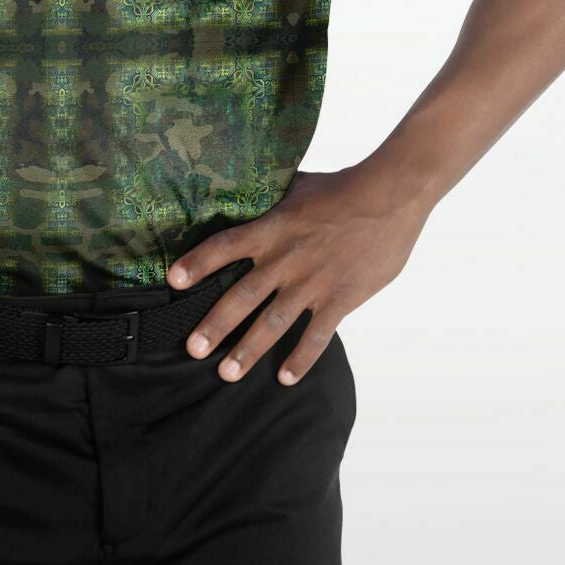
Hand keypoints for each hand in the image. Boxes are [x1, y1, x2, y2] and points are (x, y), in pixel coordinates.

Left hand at [166, 163, 433, 385]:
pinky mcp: (342, 298)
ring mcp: (314, 281)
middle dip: (215, 325)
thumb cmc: (341, 188)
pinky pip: (317, 335)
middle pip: (243, 295)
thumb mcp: (297, 187)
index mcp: (273, 228)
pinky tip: (285, 378)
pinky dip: (301, 358)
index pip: (225, 246)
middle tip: (193, 349)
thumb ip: (270, 201)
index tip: (173, 281)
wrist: (390, 197)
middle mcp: (287, 258)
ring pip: (274, 322)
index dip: (198, 263)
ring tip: (227, 373)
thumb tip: (244, 196)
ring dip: (249, 350)